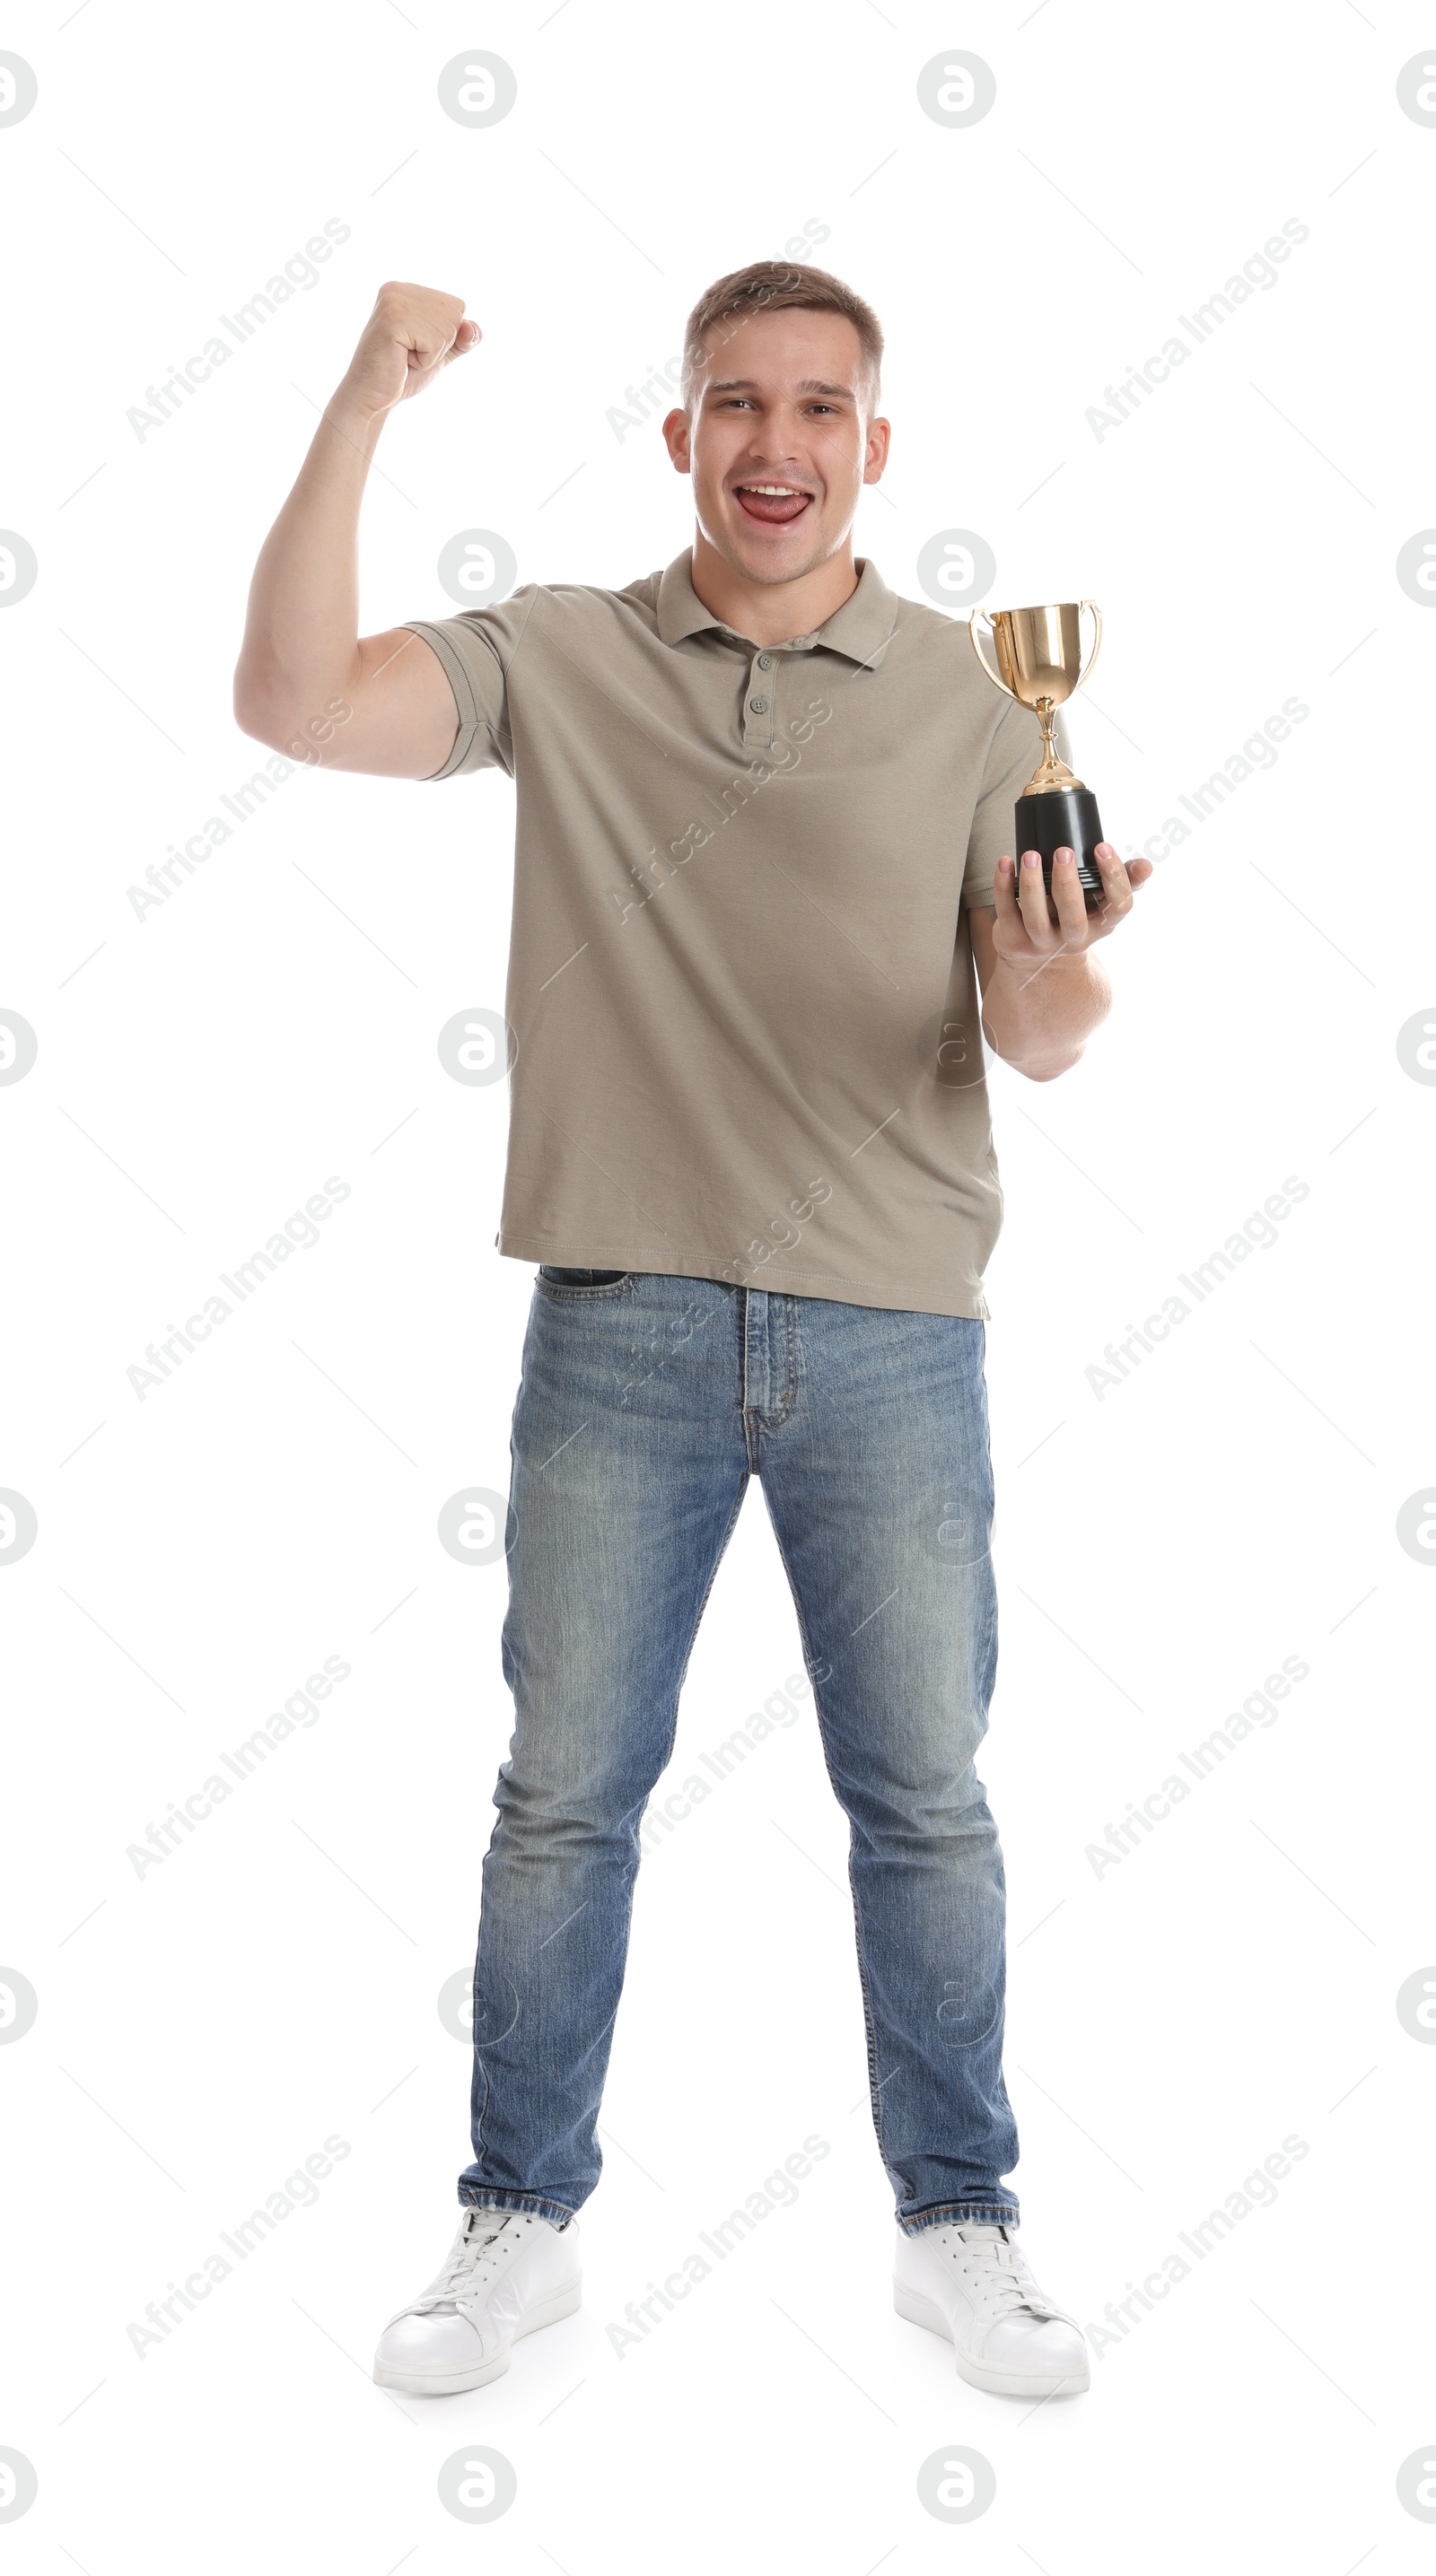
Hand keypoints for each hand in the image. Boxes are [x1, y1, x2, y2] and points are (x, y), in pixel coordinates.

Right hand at [337, 282, 479, 420]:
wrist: (372, 398)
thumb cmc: (403, 374)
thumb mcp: (440, 353)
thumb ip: (462, 339)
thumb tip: (473, 329)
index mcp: (408, 290)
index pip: (457, 306)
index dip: (446, 336)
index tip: (416, 345)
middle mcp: (399, 289)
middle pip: (455, 315)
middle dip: (440, 345)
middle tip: (409, 354)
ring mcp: (394, 301)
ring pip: (447, 329)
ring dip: (431, 354)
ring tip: (404, 356)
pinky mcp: (392, 320)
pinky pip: (434, 343)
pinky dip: (424, 361)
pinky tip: (401, 360)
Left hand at [991, 842, 1152, 969]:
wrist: (1039, 960)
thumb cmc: (1075, 917)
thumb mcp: (1102, 904)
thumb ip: (1125, 882)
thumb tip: (1147, 865)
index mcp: (1102, 924)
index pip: (1118, 906)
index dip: (1113, 878)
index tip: (1102, 847)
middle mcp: (1074, 938)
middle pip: (1073, 918)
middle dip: (1068, 884)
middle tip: (1063, 851)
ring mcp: (1042, 943)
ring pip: (1036, 919)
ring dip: (1032, 885)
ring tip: (1031, 855)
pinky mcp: (1014, 941)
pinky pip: (1007, 913)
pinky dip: (1003, 886)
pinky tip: (1005, 863)